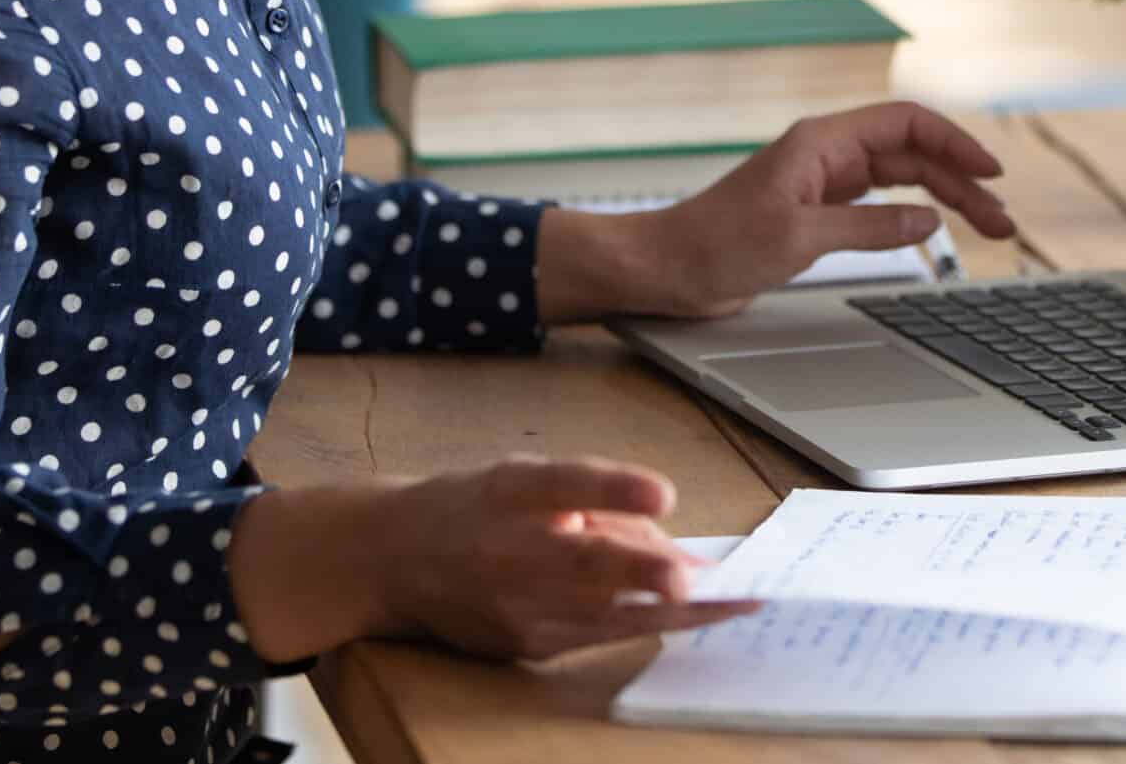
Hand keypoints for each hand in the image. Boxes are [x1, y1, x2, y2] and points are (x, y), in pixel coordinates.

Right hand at [369, 456, 756, 659]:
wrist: (393, 559)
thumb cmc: (476, 507)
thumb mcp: (528, 480)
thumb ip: (599, 501)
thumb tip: (678, 547)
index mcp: (508, 490)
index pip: (562, 483)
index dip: (613, 488)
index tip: (662, 493)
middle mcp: (507, 548)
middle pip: (582, 563)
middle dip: (644, 573)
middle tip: (697, 579)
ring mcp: (513, 606)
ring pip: (600, 613)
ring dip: (671, 612)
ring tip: (732, 604)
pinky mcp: (522, 645)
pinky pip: (596, 635)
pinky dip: (646, 625)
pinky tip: (689, 616)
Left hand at [627, 100, 1019, 319]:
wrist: (666, 269)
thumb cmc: (715, 246)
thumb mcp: (799, 238)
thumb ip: (869, 227)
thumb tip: (928, 220)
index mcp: (821, 143)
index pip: (906, 126)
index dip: (954, 143)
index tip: (992, 172)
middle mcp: (826, 156)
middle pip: (912, 155)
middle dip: (962, 181)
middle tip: (1003, 221)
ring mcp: (822, 184)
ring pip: (901, 181)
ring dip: (945, 200)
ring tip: (988, 229)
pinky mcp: (816, 214)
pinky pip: (879, 206)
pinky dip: (912, 216)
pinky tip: (935, 232)